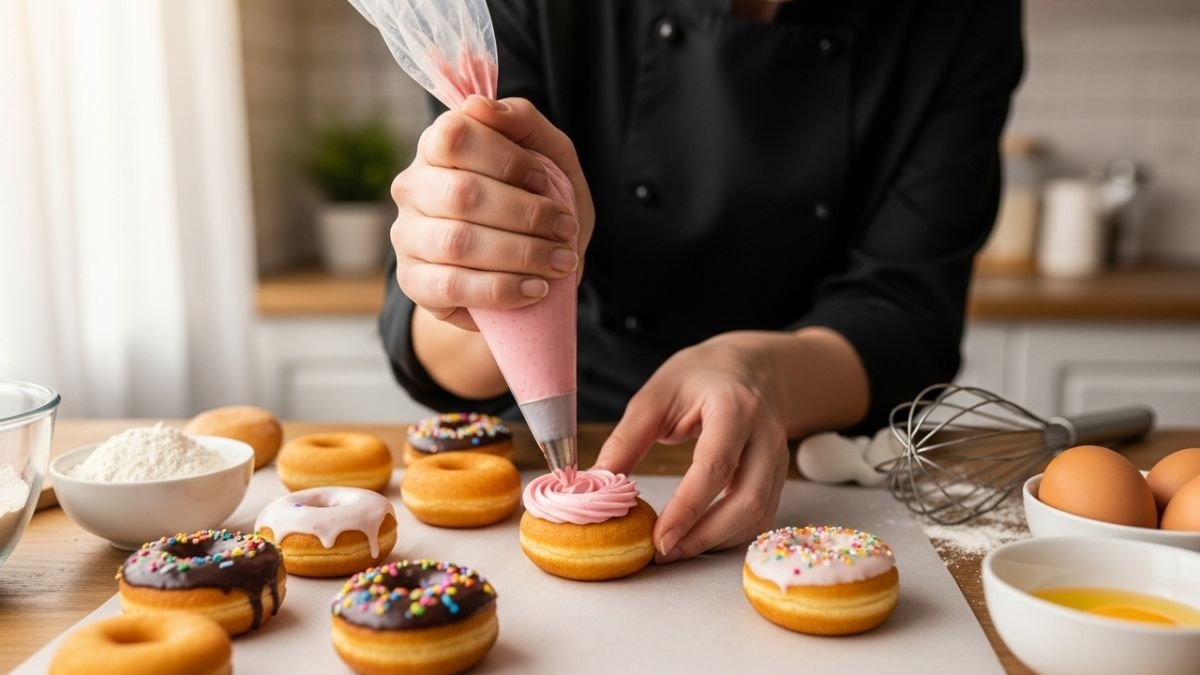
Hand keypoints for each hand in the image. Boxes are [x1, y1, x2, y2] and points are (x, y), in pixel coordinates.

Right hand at [390, 96, 594, 330]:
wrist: (523, 266)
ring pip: (458, 242)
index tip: (542, 180)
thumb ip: (522, 120)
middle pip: (462, 193)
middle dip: (527, 214)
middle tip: (566, 230)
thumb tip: (480, 105)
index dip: (505, 159)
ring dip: (521, 254)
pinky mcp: (413, 281)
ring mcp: (407, 236)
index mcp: (438, 146)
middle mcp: (412, 186)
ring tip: (561, 262)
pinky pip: (452, 286)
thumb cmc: (533, 200)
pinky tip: (536, 289)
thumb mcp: (546, 153)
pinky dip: (502, 289)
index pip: (454, 135)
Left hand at [594, 332, 791, 562]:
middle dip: (703, 536)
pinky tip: (698, 538)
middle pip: (746, 500)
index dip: (687, 508)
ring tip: (674, 549)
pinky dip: (728, 536)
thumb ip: (626, 441)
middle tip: (662, 552)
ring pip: (757, 516)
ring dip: (716, 541)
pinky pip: (759, 518)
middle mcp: (765, 435)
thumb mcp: (655, 397)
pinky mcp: (778, 478)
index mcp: (734, 408)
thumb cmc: (697, 378)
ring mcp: (778, 459)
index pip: (715, 466)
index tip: (658, 538)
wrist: (746, 368)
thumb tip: (595, 485)